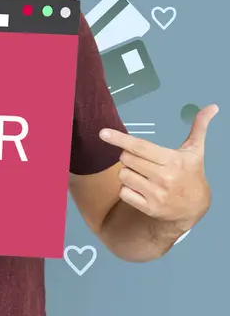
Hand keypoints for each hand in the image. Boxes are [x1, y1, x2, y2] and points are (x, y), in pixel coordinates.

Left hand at [98, 104, 218, 230]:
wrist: (195, 207)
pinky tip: (141, 189)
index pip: (140, 146)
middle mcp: (165, 177)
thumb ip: (199, 127)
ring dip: (128, 173)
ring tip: (143, 175)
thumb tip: (212, 107)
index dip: (120, 139)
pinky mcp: (149, 208)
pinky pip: (123, 192)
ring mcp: (156, 194)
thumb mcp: (195, 151)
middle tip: (141, 161)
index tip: (103, 133)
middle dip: (128, 156)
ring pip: (123, 175)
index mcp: (173, 160)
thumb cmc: (191, 174)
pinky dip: (127, 189)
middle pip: (127, 159)